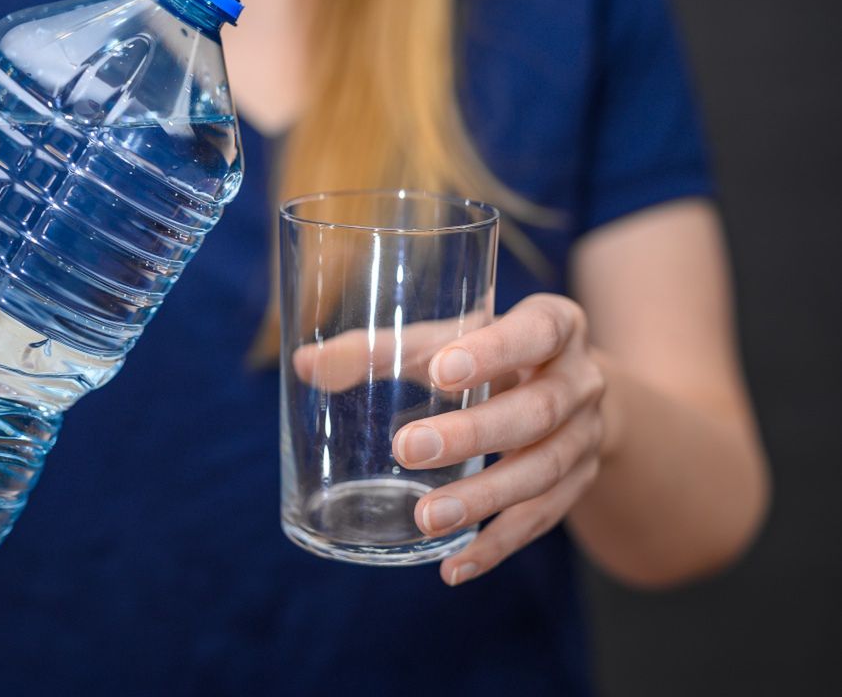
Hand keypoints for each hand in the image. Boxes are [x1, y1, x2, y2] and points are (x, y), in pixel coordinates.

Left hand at [391, 294, 607, 585]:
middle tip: (408, 449)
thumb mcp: (449, 340)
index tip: (442, 371)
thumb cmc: (490, 355)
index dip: (496, 351)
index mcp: (556, 325)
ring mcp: (585, 437)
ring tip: (427, 518)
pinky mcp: (577, 485)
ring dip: (484, 498)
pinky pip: (541, 521)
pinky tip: (455, 565)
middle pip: (537, 411)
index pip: (539, 330)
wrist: (571, 389)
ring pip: (543, 472)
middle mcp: (581, 382)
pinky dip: (497, 546)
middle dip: (474, 434)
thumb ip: (381, 350)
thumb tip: (305, 365)